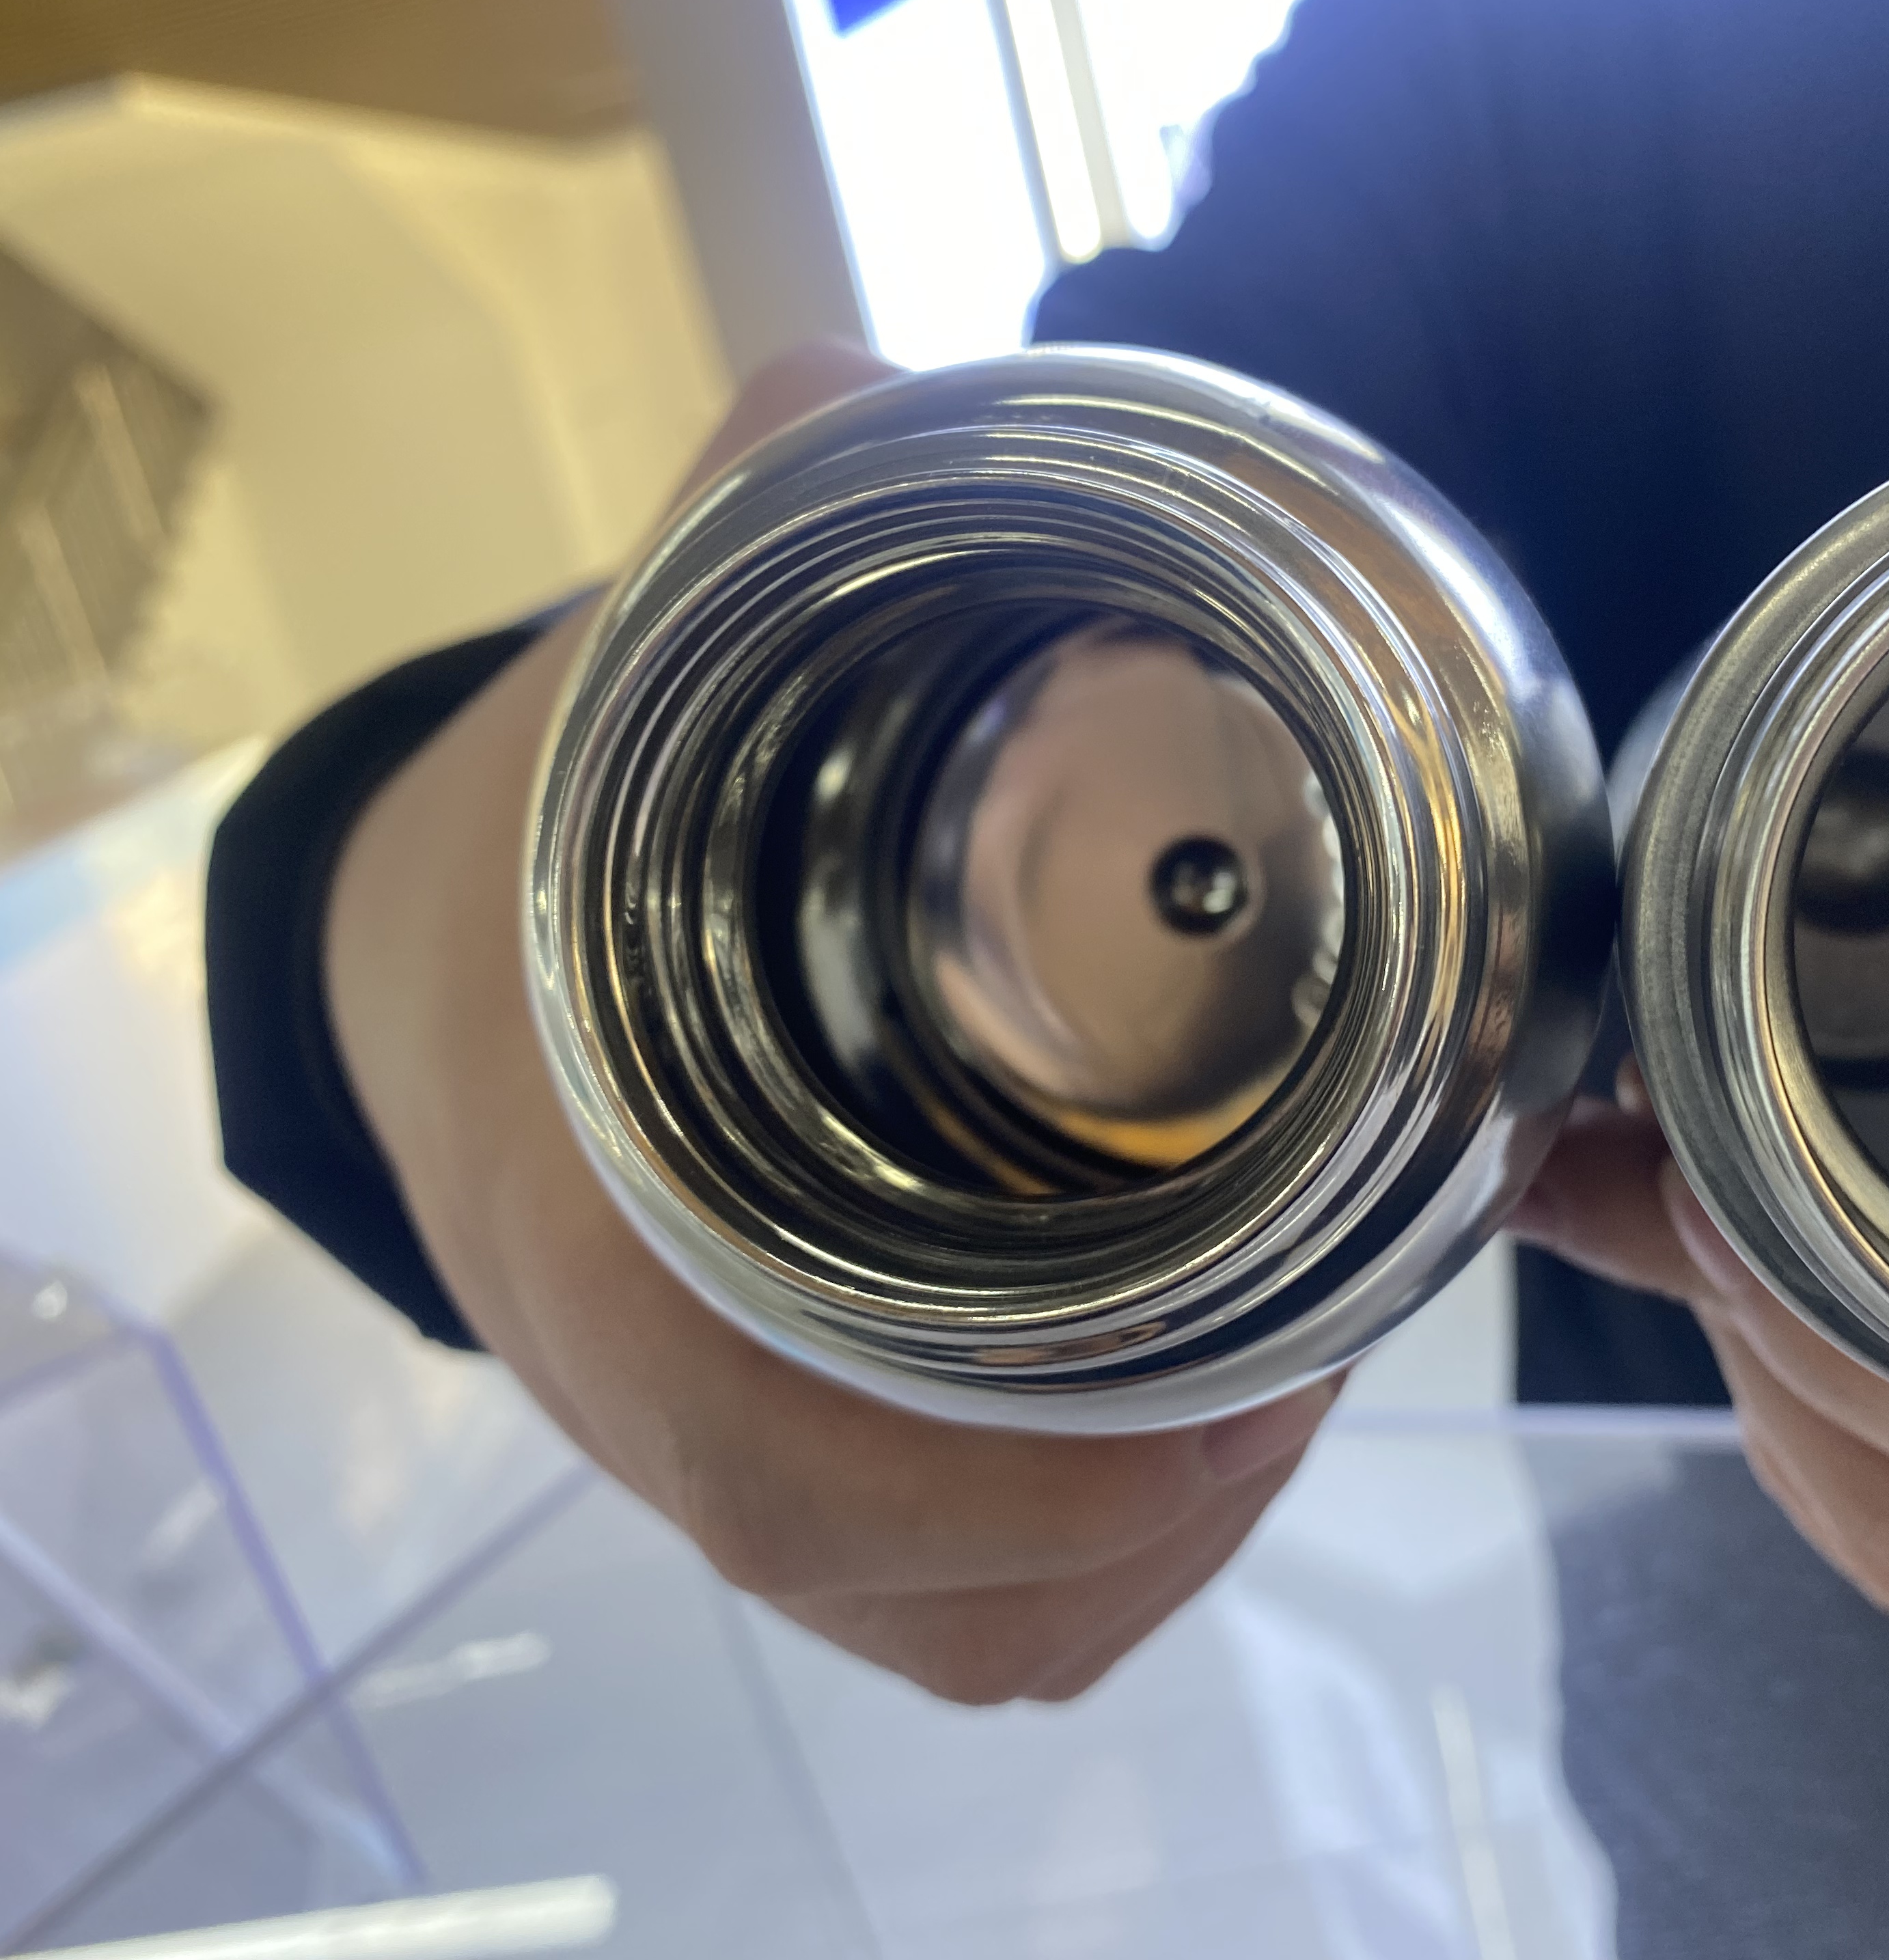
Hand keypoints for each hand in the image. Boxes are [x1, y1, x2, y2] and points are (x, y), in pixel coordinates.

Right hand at [326, 344, 1335, 1703]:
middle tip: (1316, 1337)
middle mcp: (646, 1393)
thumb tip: (876, 402)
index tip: (1258, 1381)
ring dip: (1138, 1551)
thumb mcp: (647, 669)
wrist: (428, 956)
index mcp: (610, 1237)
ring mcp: (698, 1456)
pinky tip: (1176, 1446)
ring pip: (955, 1628)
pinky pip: (930, 1621)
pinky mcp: (750, 1467)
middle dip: (1157, 1500)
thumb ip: (767, 513)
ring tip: (1274, 1391)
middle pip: (927, 1583)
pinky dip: (1070, 1577)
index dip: (1047, 1484)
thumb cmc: (552, 834)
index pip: (798, 1466)